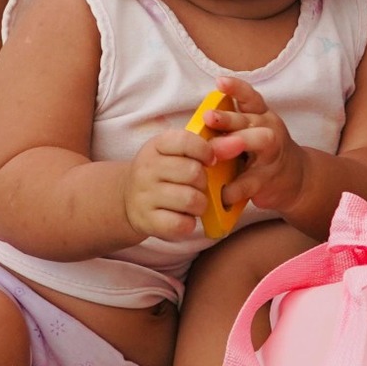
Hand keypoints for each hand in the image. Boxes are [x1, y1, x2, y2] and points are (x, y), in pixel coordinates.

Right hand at [125, 125, 211, 241]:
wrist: (128, 199)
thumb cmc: (165, 172)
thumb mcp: (178, 152)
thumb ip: (208, 146)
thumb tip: (238, 143)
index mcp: (156, 145)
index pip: (186, 141)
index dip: (207, 151)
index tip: (212, 160)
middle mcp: (146, 169)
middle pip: (193, 172)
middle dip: (205, 181)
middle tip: (200, 185)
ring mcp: (145, 196)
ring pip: (191, 200)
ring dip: (201, 203)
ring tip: (195, 202)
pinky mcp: (147, 221)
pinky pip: (181, 224)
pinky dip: (190, 223)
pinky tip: (184, 217)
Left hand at [206, 78, 305, 214]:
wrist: (296, 179)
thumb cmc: (264, 152)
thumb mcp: (252, 132)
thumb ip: (231, 128)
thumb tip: (194, 130)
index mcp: (261, 116)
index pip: (250, 97)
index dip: (236, 88)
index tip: (220, 82)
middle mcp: (269, 130)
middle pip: (250, 119)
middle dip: (229, 117)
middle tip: (208, 117)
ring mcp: (271, 154)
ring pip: (260, 142)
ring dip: (235, 144)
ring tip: (214, 152)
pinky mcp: (268, 179)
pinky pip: (250, 182)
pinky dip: (233, 188)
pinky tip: (220, 192)